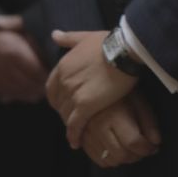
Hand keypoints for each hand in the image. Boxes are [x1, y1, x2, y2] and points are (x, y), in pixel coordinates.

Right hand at [0, 16, 47, 103]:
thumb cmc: (2, 31)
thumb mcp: (19, 28)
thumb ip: (34, 34)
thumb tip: (54, 36)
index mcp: (16, 53)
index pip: (37, 70)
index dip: (47, 75)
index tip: (55, 73)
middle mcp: (8, 68)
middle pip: (30, 84)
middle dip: (42, 86)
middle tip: (53, 85)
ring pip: (20, 92)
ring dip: (33, 93)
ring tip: (42, 92)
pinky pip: (9, 94)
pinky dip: (20, 96)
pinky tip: (29, 96)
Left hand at [47, 30, 135, 148]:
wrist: (126, 50)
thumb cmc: (110, 41)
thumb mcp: (86, 37)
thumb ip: (69, 38)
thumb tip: (54, 34)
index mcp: (63, 65)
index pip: (51, 89)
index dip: (58, 98)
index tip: (66, 104)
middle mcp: (64, 80)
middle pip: (58, 104)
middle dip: (65, 113)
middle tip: (74, 120)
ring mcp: (73, 94)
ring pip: (66, 116)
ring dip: (70, 125)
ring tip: (78, 131)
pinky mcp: (86, 105)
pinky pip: (75, 125)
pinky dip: (74, 135)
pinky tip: (76, 142)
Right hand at [81, 92, 160, 168]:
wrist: (95, 83)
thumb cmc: (121, 91)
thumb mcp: (139, 101)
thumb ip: (149, 122)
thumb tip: (156, 143)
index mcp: (115, 115)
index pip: (132, 142)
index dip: (146, 148)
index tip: (153, 148)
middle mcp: (99, 127)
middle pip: (120, 155)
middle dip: (136, 156)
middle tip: (143, 150)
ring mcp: (88, 134)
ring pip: (109, 160)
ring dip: (124, 160)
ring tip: (132, 150)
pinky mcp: (82, 139)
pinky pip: (97, 160)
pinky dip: (111, 160)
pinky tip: (118, 151)